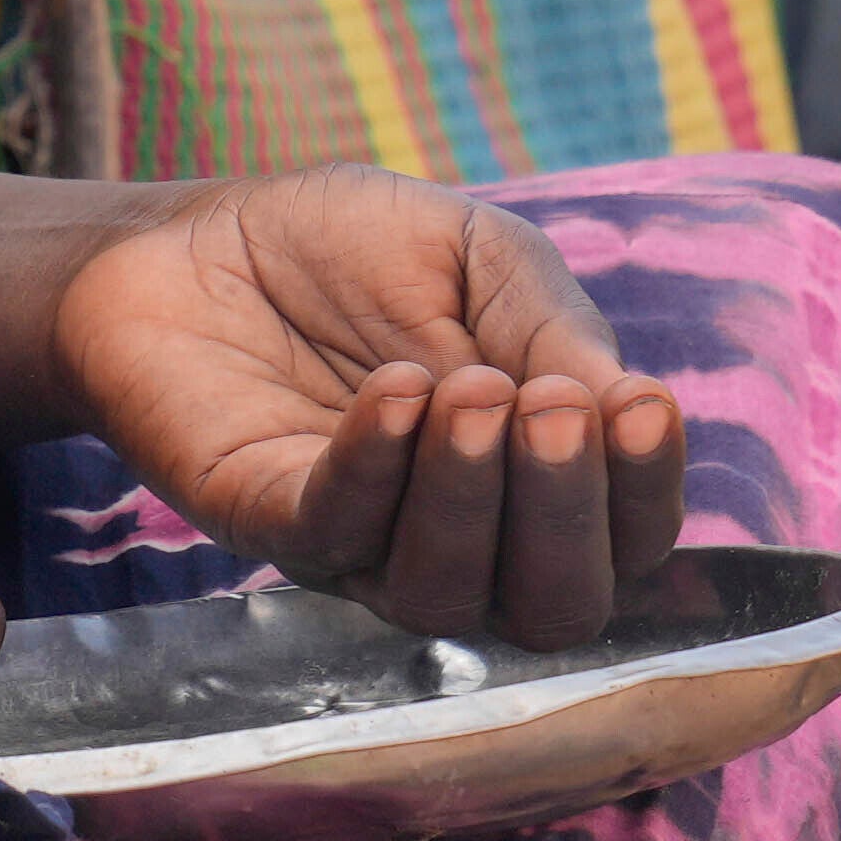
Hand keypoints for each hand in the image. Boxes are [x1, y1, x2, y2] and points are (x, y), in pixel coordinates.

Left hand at [57, 174, 699, 647]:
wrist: (193, 234)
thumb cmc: (349, 250)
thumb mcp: (480, 257)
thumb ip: (557, 330)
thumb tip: (635, 409)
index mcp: (531, 477)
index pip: (627, 543)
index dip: (646, 493)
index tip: (638, 405)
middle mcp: (460, 535)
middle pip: (555, 606)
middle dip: (569, 514)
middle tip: (556, 409)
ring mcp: (362, 544)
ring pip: (448, 595)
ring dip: (472, 494)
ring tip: (468, 387)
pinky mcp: (266, 522)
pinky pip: (337, 535)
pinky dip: (378, 467)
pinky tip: (396, 390)